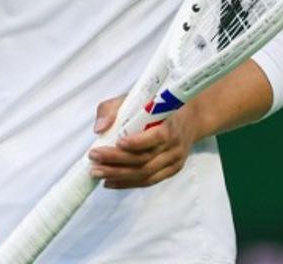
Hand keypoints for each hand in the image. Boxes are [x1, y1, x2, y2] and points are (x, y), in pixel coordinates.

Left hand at [86, 94, 201, 189]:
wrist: (189, 119)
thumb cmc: (155, 106)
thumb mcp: (134, 99)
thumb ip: (113, 109)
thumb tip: (99, 129)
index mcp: (169, 124)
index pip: (156, 137)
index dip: (137, 143)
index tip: (117, 142)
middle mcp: (174, 145)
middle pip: (145, 160)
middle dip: (117, 162)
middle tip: (94, 159)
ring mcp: (174, 160)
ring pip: (145, 174)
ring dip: (119, 176)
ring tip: (97, 173)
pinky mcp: (171, 171)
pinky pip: (149, 181)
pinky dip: (128, 183)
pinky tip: (110, 182)